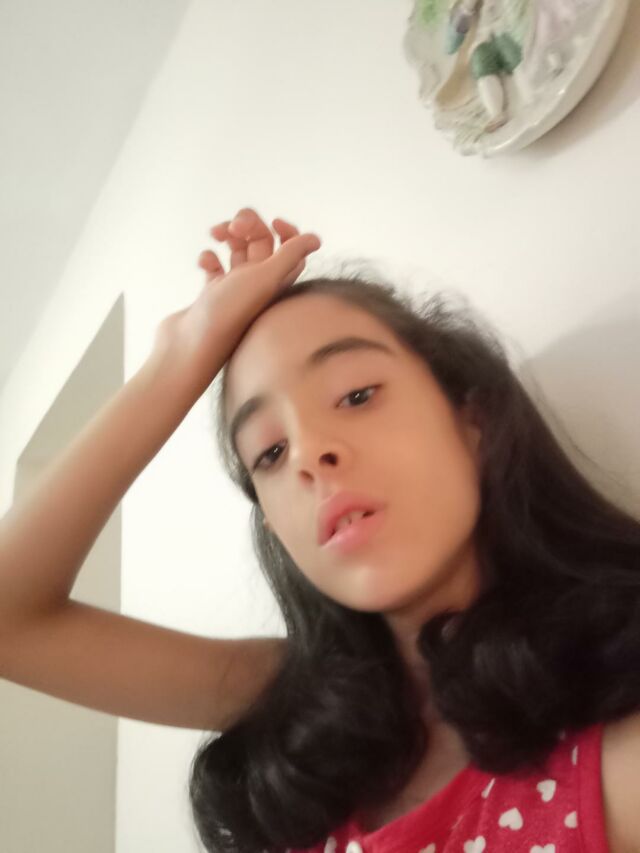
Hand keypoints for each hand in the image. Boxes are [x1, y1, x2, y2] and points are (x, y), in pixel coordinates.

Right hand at [149, 207, 320, 394]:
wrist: (191, 347)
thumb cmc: (228, 315)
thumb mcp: (264, 280)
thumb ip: (290, 256)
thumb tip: (316, 239)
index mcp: (277, 281)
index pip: (292, 248)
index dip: (286, 230)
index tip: (272, 223)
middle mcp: (259, 286)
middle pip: (262, 243)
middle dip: (248, 225)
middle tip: (233, 227)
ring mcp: (235, 291)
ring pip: (237, 251)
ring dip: (227, 235)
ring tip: (214, 234)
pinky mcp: (213, 296)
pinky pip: (215, 267)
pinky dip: (209, 257)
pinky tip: (205, 263)